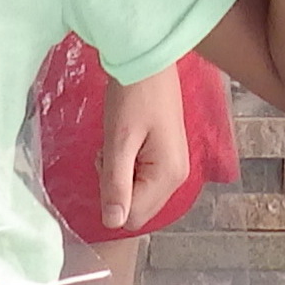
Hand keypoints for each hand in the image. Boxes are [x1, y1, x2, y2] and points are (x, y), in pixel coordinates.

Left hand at [97, 66, 190, 229]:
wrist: (148, 60)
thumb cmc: (133, 97)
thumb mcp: (119, 141)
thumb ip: (116, 184)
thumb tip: (112, 223)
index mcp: (169, 176)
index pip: (133, 217)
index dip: (111, 197)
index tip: (107, 163)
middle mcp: (177, 177)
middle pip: (138, 207)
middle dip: (117, 187)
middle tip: (111, 152)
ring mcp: (174, 167)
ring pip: (138, 192)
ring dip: (120, 175)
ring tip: (117, 143)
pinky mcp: (167, 156)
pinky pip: (141, 177)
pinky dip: (127, 165)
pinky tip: (124, 141)